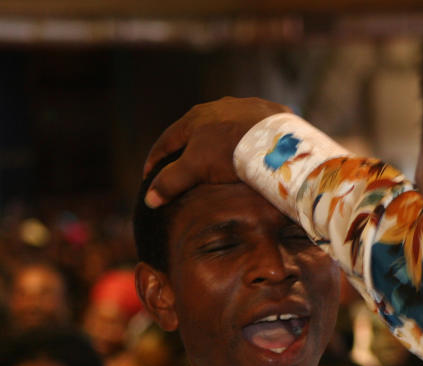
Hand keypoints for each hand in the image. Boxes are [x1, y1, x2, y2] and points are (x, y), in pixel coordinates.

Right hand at [142, 96, 289, 206]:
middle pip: (196, 131)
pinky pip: (254, 129)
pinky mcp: (271, 114)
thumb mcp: (195, 168)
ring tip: (218, 160)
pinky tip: (250, 151)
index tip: (148, 176)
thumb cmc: (230, 151)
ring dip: (219, 142)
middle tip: (181, 167)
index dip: (155, 160)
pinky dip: (247, 140)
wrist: (275, 139)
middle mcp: (219, 107)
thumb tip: (149, 199)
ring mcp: (246, 108)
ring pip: (226, 127)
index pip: (166, 140)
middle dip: (187, 148)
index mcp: (195, 118)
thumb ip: (171, 182)